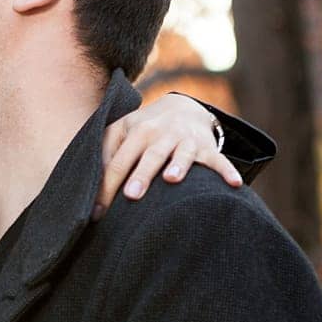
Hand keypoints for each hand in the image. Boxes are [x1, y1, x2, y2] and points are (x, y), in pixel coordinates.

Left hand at [96, 92, 240, 219]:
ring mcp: (185, 139)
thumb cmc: (143, 129)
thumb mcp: (120, 132)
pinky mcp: (206, 147)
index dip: (106, 187)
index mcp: (135, 132)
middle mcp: (160, 134)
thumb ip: (103, 151)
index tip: (98, 213)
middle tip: (131, 195)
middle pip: (149, 156)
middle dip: (141, 175)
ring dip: (178, 165)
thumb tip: (88, 183)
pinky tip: (234, 184)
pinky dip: (226, 171)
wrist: (182, 109)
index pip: (117, 162)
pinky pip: (218, 159)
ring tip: (172, 179)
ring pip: (182, 153)